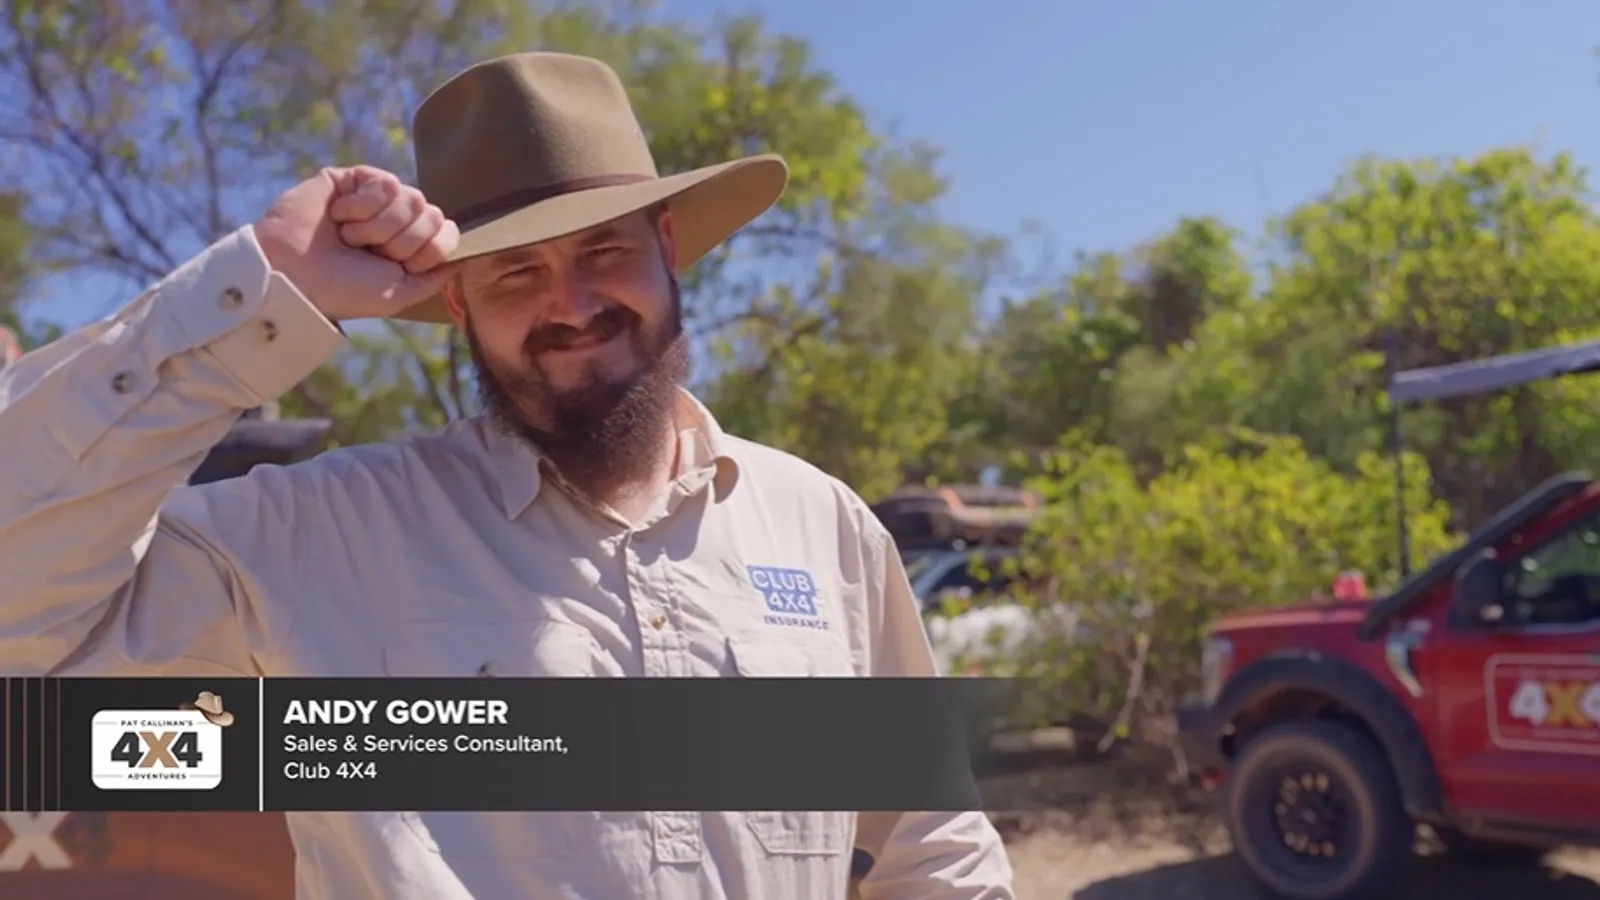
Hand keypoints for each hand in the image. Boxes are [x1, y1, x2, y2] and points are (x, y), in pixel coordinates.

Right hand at [253, 166, 459, 321]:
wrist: (295, 275)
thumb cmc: (343, 291)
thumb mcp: (397, 296)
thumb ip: (432, 279)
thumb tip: (463, 261)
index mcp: (409, 247)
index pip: (447, 232)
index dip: (429, 249)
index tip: (399, 265)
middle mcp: (396, 221)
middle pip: (431, 214)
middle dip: (401, 241)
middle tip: (368, 253)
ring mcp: (376, 198)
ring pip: (411, 197)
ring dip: (377, 227)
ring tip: (348, 238)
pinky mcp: (354, 179)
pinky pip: (384, 182)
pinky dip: (362, 207)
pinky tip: (338, 217)